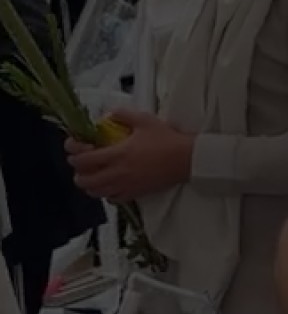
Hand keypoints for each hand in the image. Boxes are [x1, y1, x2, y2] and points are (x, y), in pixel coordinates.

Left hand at [65, 109, 193, 202]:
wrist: (188, 159)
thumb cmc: (168, 140)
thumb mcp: (145, 120)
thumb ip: (122, 115)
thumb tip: (108, 115)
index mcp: (117, 154)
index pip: (83, 159)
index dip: (73, 152)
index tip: (75, 145)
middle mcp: (118, 173)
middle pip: (84, 180)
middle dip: (78, 171)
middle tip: (82, 162)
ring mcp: (126, 185)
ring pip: (95, 192)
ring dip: (89, 184)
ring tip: (93, 175)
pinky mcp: (135, 193)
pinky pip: (112, 199)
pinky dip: (106, 193)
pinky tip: (111, 185)